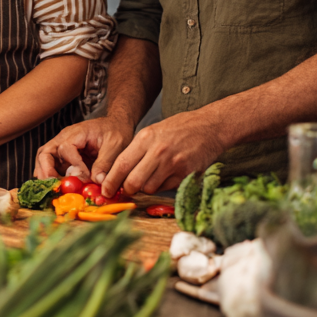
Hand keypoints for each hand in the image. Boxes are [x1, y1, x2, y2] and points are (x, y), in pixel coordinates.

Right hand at [35, 116, 134, 179]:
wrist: (116, 124)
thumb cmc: (116, 131)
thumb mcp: (115, 145)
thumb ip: (105, 163)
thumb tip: (97, 181)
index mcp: (77, 133)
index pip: (66, 149)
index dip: (74, 166)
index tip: (85, 179)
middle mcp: (64, 139)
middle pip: (45, 153)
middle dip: (47, 171)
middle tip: (55, 187)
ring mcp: (62, 147)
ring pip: (44, 160)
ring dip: (47, 176)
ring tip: (56, 190)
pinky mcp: (64, 157)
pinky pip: (52, 166)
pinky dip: (52, 177)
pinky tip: (60, 188)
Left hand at [95, 111, 223, 196]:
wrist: (210, 126)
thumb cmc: (179, 128)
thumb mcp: (153, 131)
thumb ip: (137, 150)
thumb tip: (119, 172)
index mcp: (146, 138)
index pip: (121, 164)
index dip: (111, 181)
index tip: (106, 190)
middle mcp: (158, 151)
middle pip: (133, 182)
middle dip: (127, 189)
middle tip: (127, 189)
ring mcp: (173, 164)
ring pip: (149, 188)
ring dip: (147, 187)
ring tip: (154, 174)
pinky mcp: (185, 174)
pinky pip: (166, 188)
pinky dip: (163, 186)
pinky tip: (168, 173)